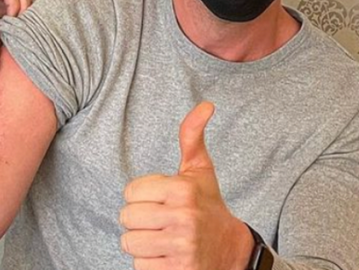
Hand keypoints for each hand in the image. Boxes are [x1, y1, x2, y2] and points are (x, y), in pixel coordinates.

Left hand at [120, 102, 254, 269]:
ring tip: (163, 239)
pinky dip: (149, 264)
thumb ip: (192, 136)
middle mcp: (184, 217)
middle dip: (140, 221)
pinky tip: (167, 257)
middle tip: (161, 222)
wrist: (232, 252)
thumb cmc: (208, 207)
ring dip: (143, 243)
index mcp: (183, 189)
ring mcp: (180, 247)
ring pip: (129, 243)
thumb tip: (206, 105)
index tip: (161, 202)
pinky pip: (139, 267)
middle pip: (126, 217)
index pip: (130, 192)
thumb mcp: (201, 171)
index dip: (142, 197)